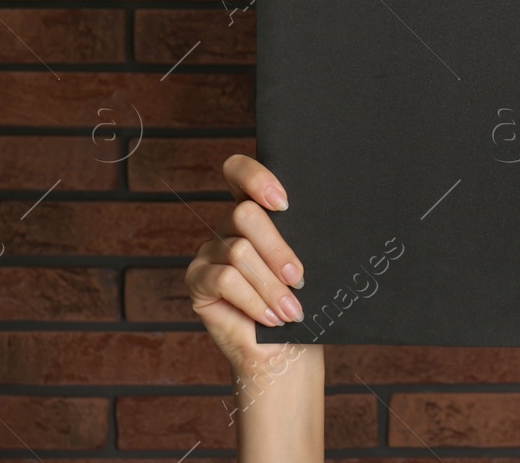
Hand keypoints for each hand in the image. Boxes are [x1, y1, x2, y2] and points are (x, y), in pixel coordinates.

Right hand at [185, 154, 313, 372]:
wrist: (287, 348)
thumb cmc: (303, 300)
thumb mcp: (306, 262)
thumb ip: (300, 236)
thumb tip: (322, 218)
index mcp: (257, 211)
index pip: (239, 171)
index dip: (256, 178)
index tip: (283, 202)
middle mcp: (229, 227)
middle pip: (245, 214)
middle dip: (277, 249)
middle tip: (298, 277)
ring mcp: (210, 252)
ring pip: (240, 252)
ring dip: (271, 286)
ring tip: (291, 310)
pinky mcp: (197, 281)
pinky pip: (224, 280)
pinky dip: (254, 300)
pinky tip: (271, 318)